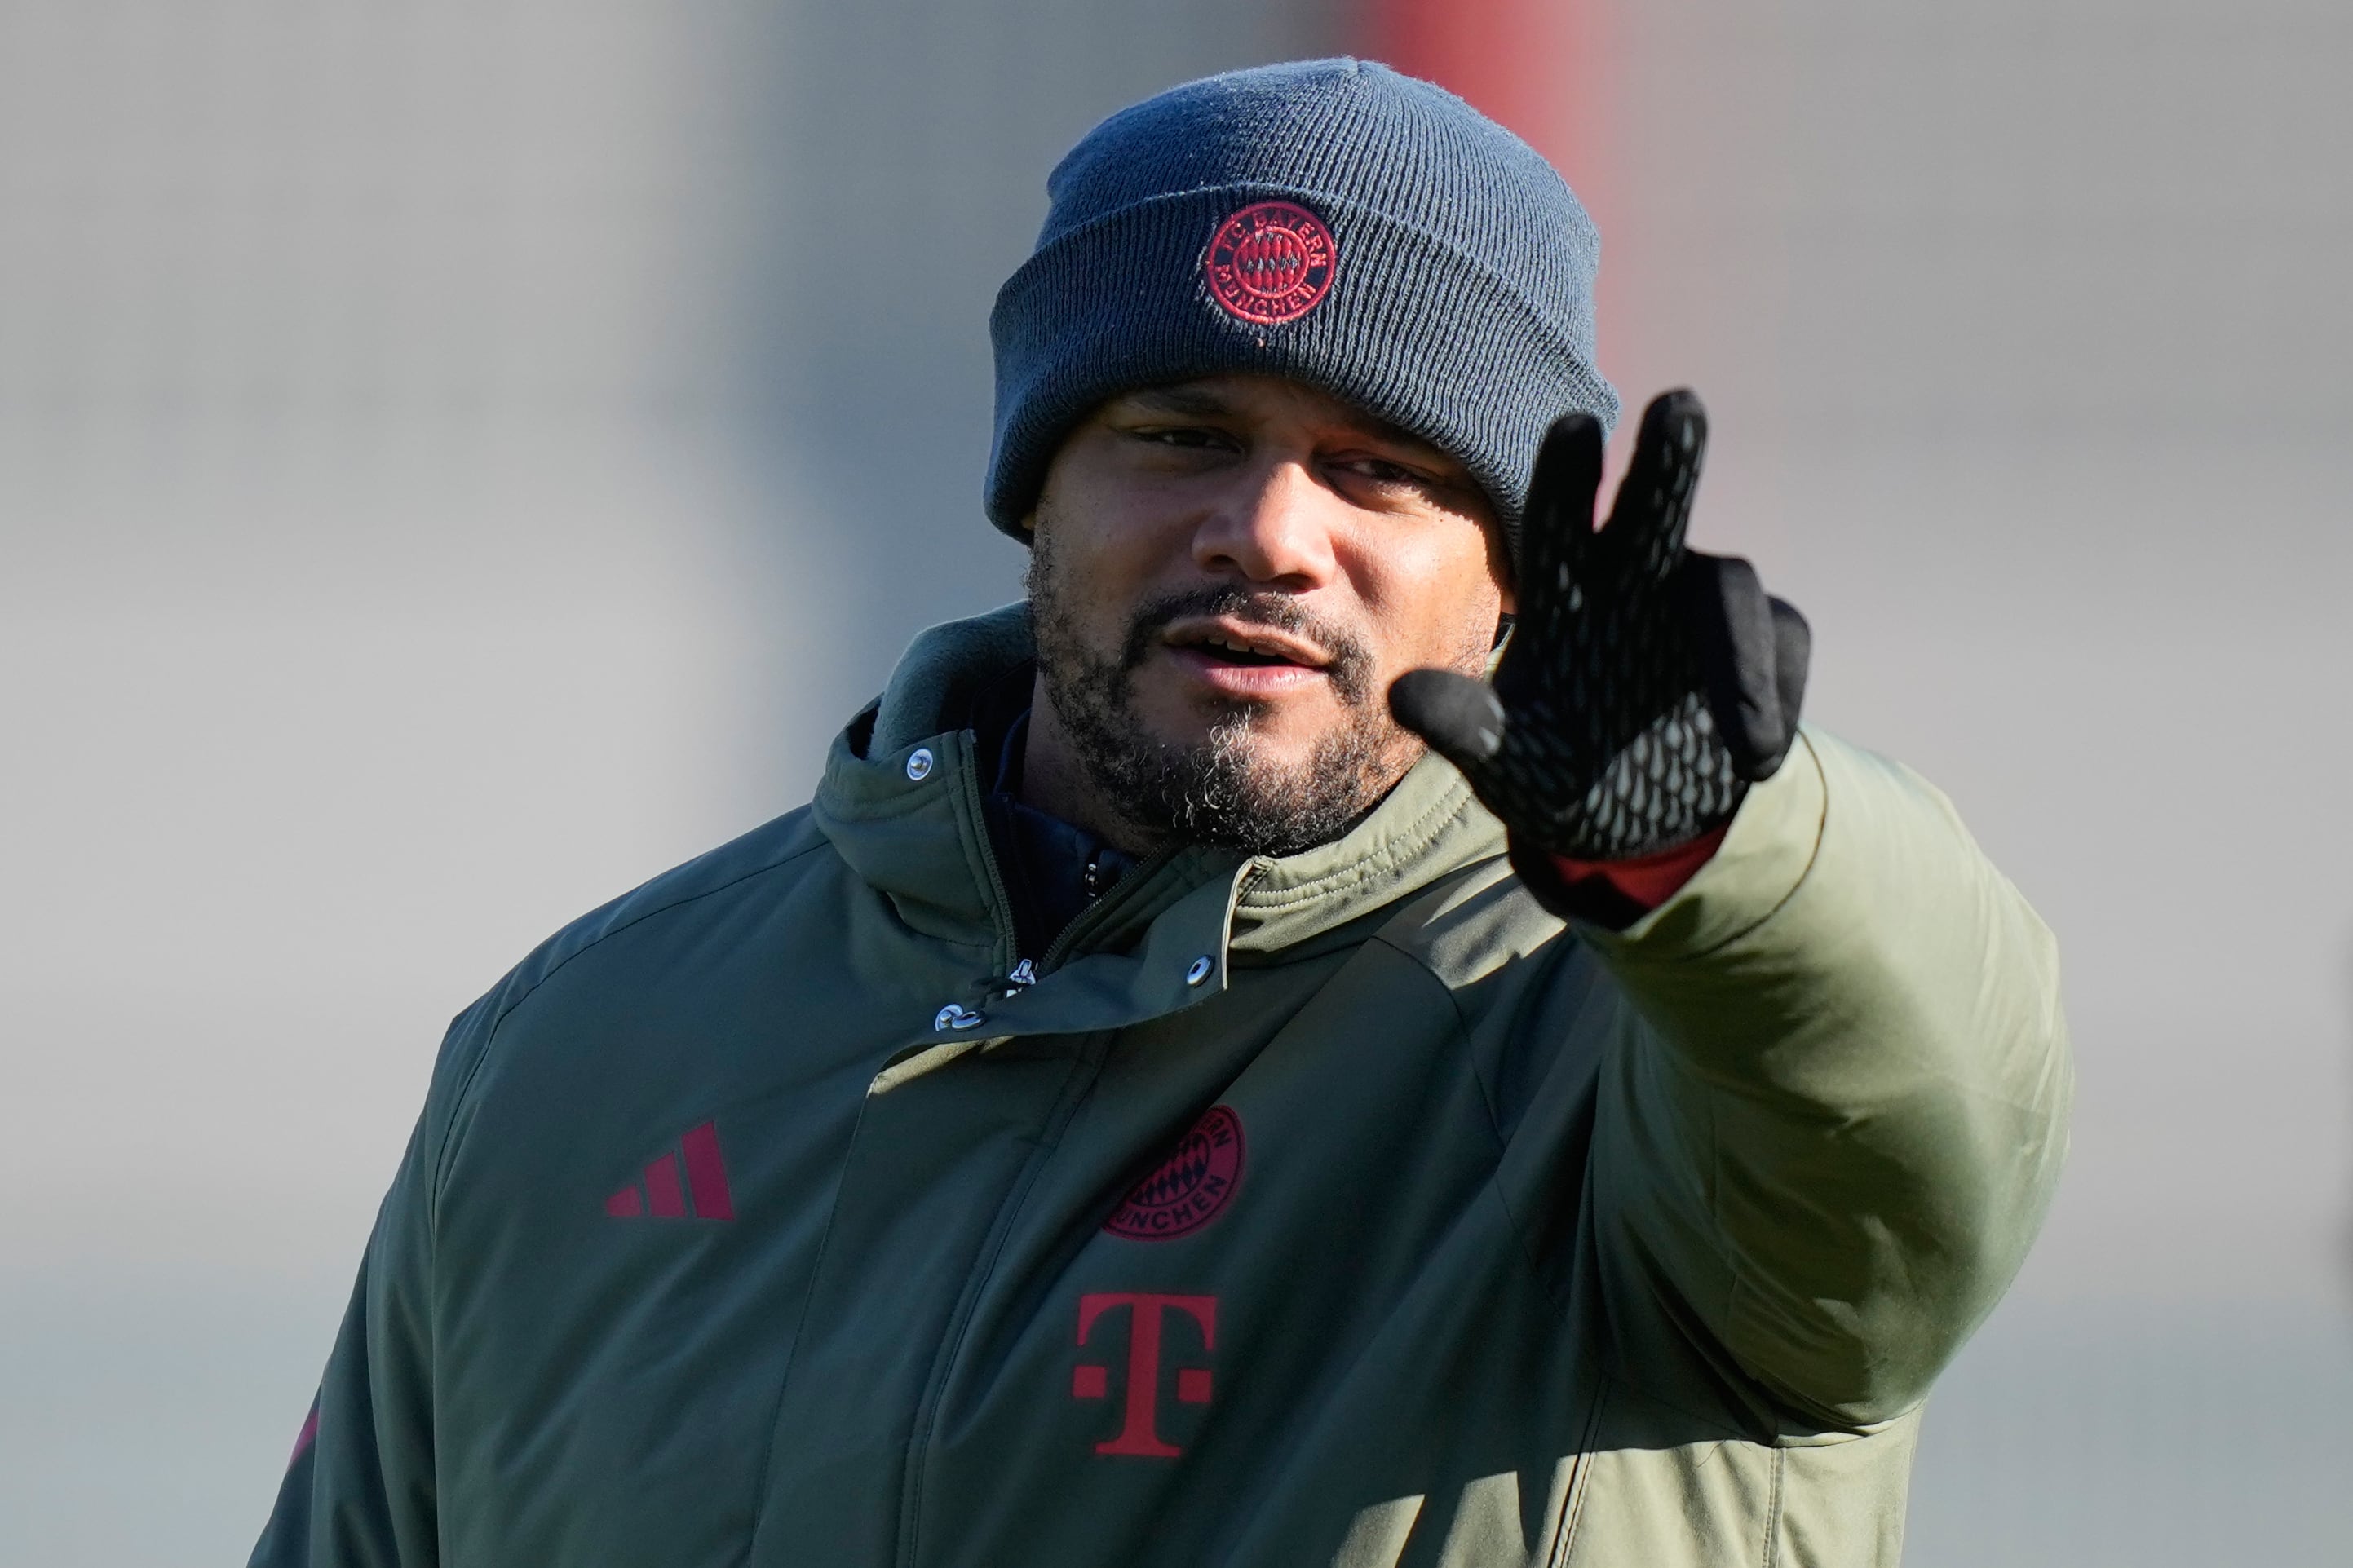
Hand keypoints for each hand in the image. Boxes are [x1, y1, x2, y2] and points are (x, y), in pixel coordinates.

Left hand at [1390, 390, 1809, 861]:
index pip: (1559, 522)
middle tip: (1676, 405)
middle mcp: (1637, 577)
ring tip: (1743, 743)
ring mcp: (1705, 607)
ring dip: (1737, 657)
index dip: (1567, 478)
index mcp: (1566, 591)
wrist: (1631, 828)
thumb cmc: (1552, 771)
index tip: (1573, 426)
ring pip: (1731, 587)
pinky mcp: (1766, 641)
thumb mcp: (1504, 760)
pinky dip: (1769, 703)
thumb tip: (1402, 696)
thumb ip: (1463, 725)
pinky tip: (1751, 760)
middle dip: (1668, 458)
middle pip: (1654, 504)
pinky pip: (1780, 646)